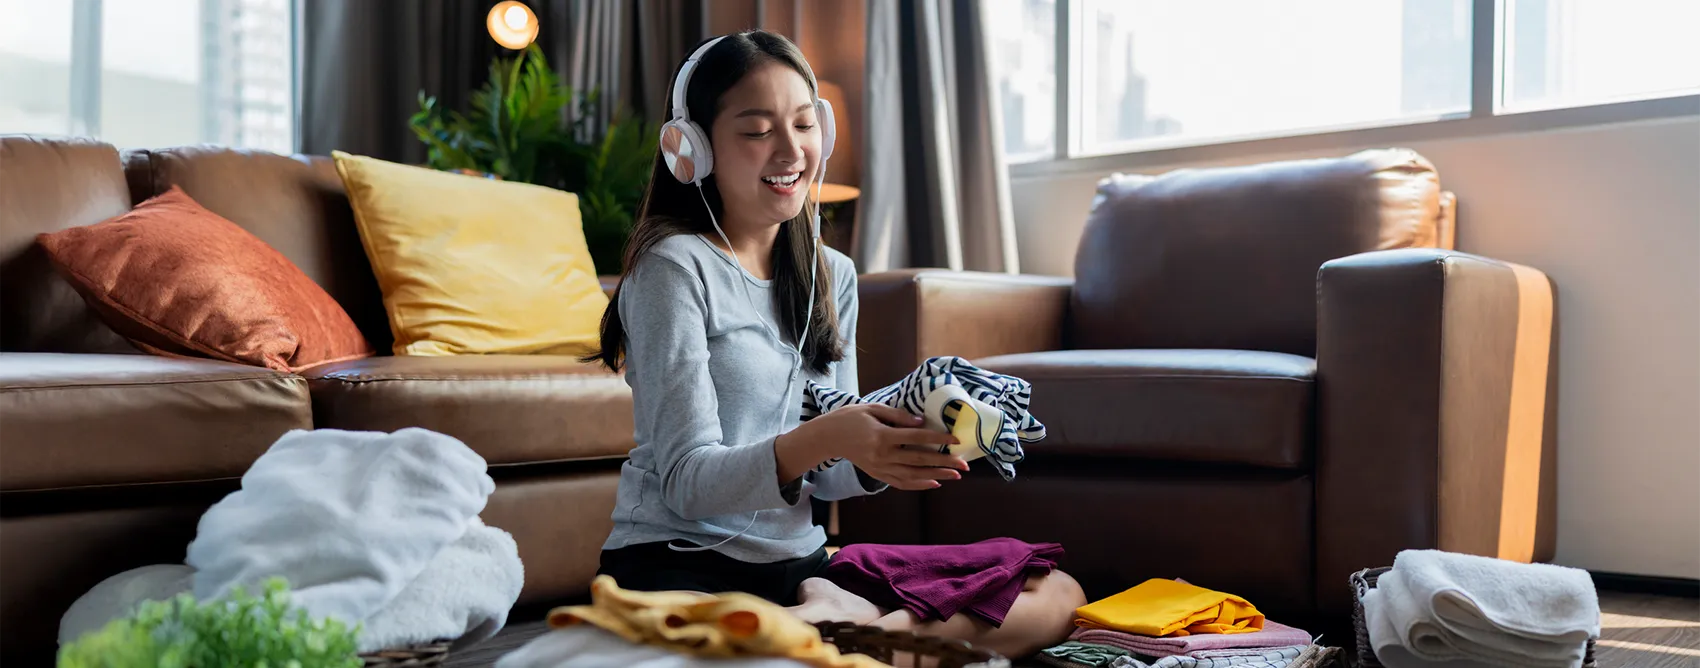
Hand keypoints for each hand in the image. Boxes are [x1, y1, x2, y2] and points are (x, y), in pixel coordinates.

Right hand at [782, 404, 967, 490]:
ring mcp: (879, 468)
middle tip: (964, 465)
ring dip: (936, 476)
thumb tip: (922, 423)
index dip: (938, 439)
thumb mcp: (873, 408)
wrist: (828, 437)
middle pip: (919, 460)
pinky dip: (918, 485)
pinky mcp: (877, 474)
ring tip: (955, 476)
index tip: (956, 440)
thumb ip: (898, 416)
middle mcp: (882, 455)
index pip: (917, 438)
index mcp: (882, 436)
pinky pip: (901, 483)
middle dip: (944, 463)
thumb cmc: (850, 418)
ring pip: (913, 475)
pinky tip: (934, 483)